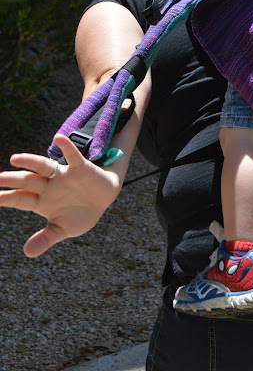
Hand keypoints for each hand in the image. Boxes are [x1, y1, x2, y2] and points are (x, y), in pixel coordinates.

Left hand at [0, 134, 120, 257]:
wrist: (104, 198)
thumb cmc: (80, 213)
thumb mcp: (63, 229)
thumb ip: (46, 238)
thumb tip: (27, 253)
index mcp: (42, 201)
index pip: (22, 199)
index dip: (8, 198)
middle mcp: (49, 186)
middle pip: (28, 181)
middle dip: (13, 180)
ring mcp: (63, 176)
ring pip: (44, 166)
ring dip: (30, 162)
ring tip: (14, 159)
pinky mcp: (79, 168)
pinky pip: (72, 156)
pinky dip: (66, 147)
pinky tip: (58, 138)